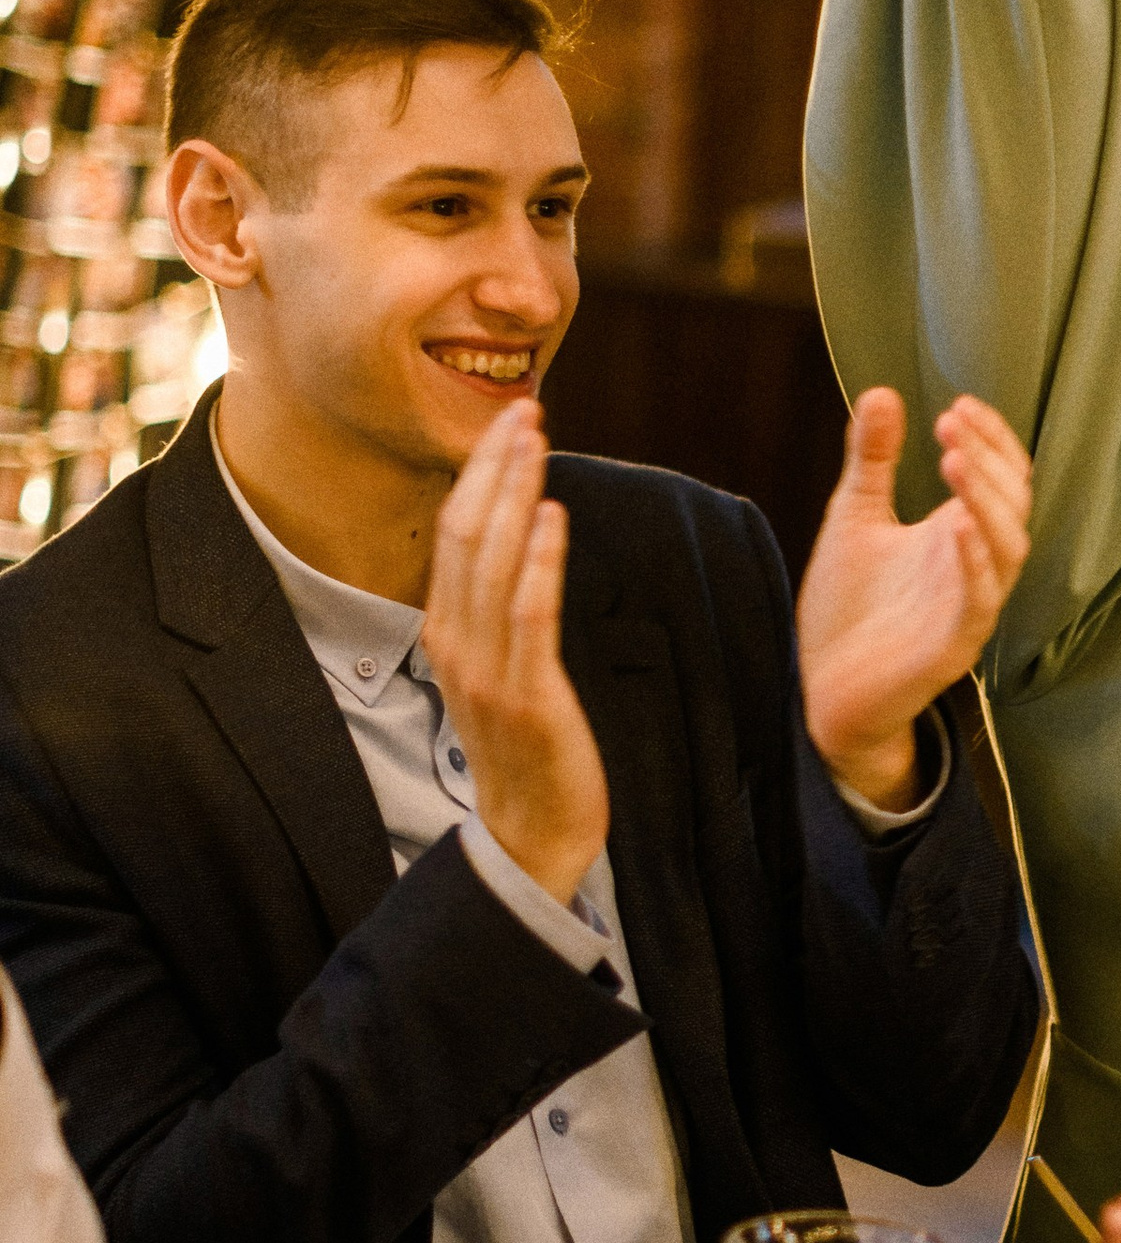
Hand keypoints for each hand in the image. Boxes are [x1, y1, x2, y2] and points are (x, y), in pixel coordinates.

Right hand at [421, 403, 609, 907]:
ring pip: (491, 562)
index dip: (481, 474)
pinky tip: (554, 516)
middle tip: (525, 409)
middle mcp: (454, 643)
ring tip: (537, 441)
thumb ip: (497, 614)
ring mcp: (486, 671)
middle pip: (465, 533)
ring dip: (517, 494)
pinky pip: (528, 617)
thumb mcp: (499, 670)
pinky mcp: (525, 696)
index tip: (510, 425)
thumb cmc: (527, 748)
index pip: (455, 533)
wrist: (532, 834)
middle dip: (494, 466)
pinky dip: (538, 562)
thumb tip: (517, 548)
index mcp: (444, 631)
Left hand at [798, 390, 1032, 809]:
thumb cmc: (848, 608)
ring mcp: (969, 608)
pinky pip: (980, 602)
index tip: (958, 406)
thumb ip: (873, 461)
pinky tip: (956, 525)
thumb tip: (882, 392)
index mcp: (959, 535)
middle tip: (950, 424)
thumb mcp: (856, 518)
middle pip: (1014, 505)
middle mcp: (975, 568)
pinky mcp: (953, 648)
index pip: (1005, 478)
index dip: (992, 439)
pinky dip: (975, 563)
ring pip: (1009, 549)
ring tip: (954, 461)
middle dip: (988, 460)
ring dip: (987, 501)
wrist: (821, 690)